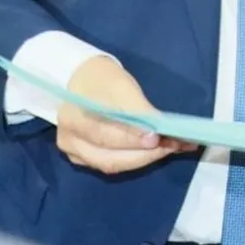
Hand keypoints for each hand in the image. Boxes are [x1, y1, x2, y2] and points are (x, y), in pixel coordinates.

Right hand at [57, 56, 193, 173]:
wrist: (81, 80)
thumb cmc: (103, 80)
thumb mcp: (121, 85)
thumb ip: (138, 109)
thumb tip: (160, 129)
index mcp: (73, 116)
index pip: (105, 133)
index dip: (132, 138)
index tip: (158, 137)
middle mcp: (69, 139)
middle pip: (109, 155)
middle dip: (146, 153)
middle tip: (175, 145)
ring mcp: (73, 152)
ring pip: (112, 164)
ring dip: (144, 159)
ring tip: (170, 148)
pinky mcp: (81, 158)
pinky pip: (110, 165)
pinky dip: (135, 160)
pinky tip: (154, 153)